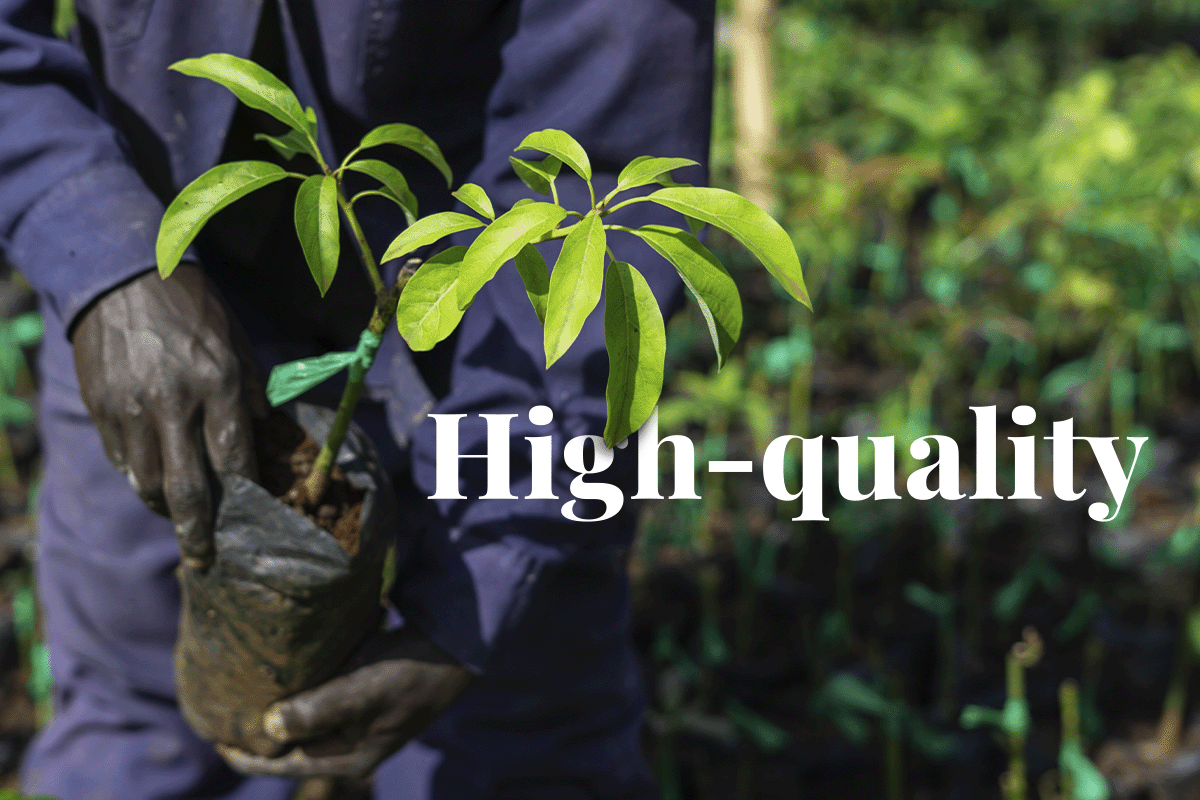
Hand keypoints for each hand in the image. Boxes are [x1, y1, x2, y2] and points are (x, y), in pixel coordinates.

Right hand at [71, 263, 268, 568]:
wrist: (123, 276)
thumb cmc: (193, 311)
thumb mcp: (235, 344)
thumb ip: (251, 392)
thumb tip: (264, 433)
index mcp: (219, 385)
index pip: (234, 460)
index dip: (244, 497)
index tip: (252, 518)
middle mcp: (174, 403)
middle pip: (187, 490)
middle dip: (199, 533)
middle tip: (205, 559)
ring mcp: (132, 409)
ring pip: (147, 484)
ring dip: (164, 510)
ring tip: (179, 522)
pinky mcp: (102, 408)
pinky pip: (123, 461)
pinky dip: (139, 479)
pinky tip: (152, 482)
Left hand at [218, 627, 474, 779]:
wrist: (455, 648)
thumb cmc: (410, 670)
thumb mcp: (364, 691)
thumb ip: (317, 710)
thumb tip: (269, 728)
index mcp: (348, 760)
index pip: (280, 767)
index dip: (242, 753)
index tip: (210, 730)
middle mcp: (349, 749)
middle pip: (287, 749)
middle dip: (254, 732)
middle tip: (219, 705)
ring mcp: (356, 727)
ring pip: (300, 725)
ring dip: (275, 711)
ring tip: (241, 689)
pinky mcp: (362, 702)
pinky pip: (317, 704)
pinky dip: (297, 692)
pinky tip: (280, 671)